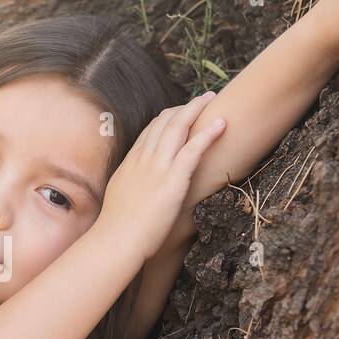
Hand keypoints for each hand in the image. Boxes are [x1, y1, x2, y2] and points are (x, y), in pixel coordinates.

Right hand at [96, 91, 225, 263]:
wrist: (116, 240)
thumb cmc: (118, 231)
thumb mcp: (120, 201)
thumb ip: (130, 189)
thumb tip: (135, 193)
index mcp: (131, 164)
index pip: (150, 131)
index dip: (167, 118)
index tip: (180, 112)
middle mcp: (143, 159)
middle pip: (164, 122)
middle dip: (184, 107)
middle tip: (202, 99)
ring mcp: (158, 167)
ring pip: (178, 127)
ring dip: (197, 110)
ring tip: (212, 99)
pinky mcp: (173, 179)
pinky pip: (193, 149)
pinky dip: (208, 133)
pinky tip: (222, 123)